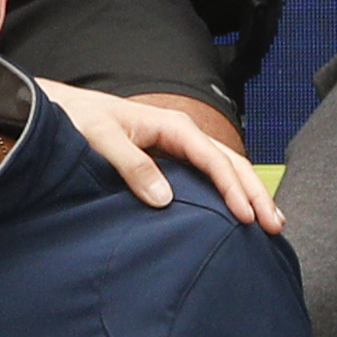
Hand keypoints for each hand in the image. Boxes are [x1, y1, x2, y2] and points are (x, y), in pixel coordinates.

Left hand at [39, 80, 280, 228]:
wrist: (61, 110)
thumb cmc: (77, 121)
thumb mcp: (101, 141)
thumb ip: (131, 166)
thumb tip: (164, 198)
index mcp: (172, 126)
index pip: (213, 160)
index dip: (232, 189)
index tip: (245, 217)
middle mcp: (182, 133)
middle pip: (231, 163)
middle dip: (256, 194)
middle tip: (275, 226)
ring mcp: (180, 144)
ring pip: (226, 168)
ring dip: (249, 194)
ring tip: (271, 222)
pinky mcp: (172, 157)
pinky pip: (210, 173)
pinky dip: (231, 191)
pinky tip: (241, 210)